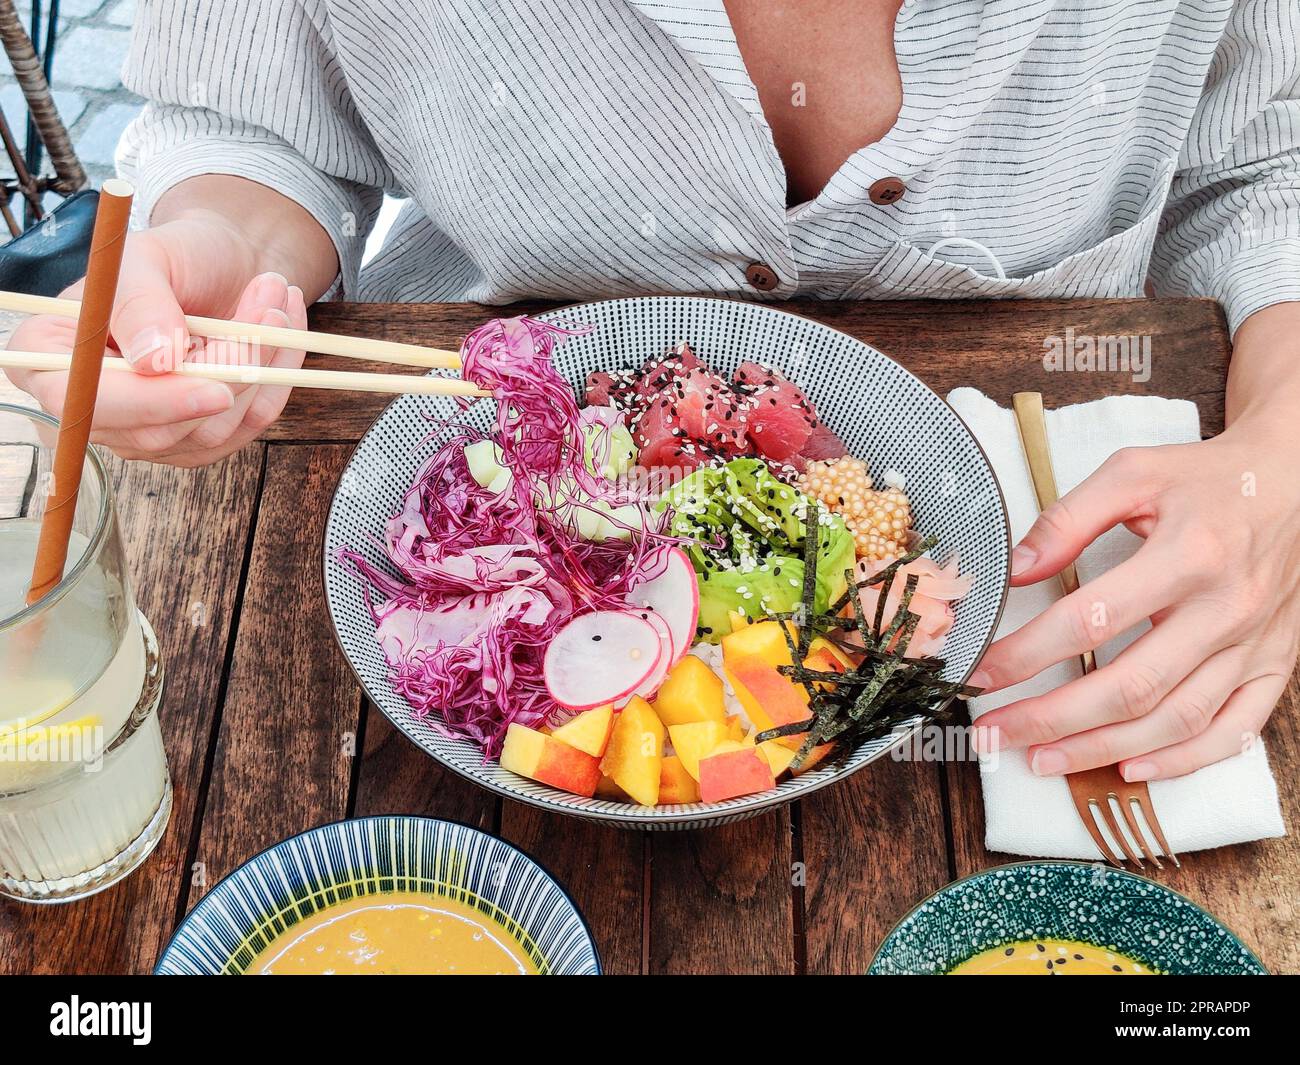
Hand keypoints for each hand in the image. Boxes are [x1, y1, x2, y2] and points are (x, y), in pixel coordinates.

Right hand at [4, 215, 307, 466]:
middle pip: (157, 431)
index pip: (84, 403)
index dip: (149, 403)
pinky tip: (283, 331)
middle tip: (267, 308)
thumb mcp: (149, 257)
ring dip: (260, 366)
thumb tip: (153, 362)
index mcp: (53, 357)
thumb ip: (141, 303)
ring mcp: (149, 432)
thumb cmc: (176, 255)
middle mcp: (96, 407)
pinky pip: (247, 427)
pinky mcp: (200, 439)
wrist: (226, 265)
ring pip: (211, 432)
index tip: (215, 389)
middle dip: (225, 375)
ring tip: (274, 301)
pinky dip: (277, 379)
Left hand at [970, 426, 1299, 780]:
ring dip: (1102, 749)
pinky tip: (1128, 769)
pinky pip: (1233, 733)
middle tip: (996, 733)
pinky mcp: (1275, 666)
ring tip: (1042, 760)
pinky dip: (1181, 761)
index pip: (1092, 620)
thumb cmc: (1205, 479)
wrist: (1295, 482)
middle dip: (1053, 719)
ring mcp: (1254, 646)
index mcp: (1188, 556)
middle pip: (1130, 686)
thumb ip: (1069, 519)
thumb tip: (1015, 568)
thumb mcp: (1133, 473)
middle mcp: (1225, 609)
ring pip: (1175, 720)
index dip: (1029, 654)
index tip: (984, 674)